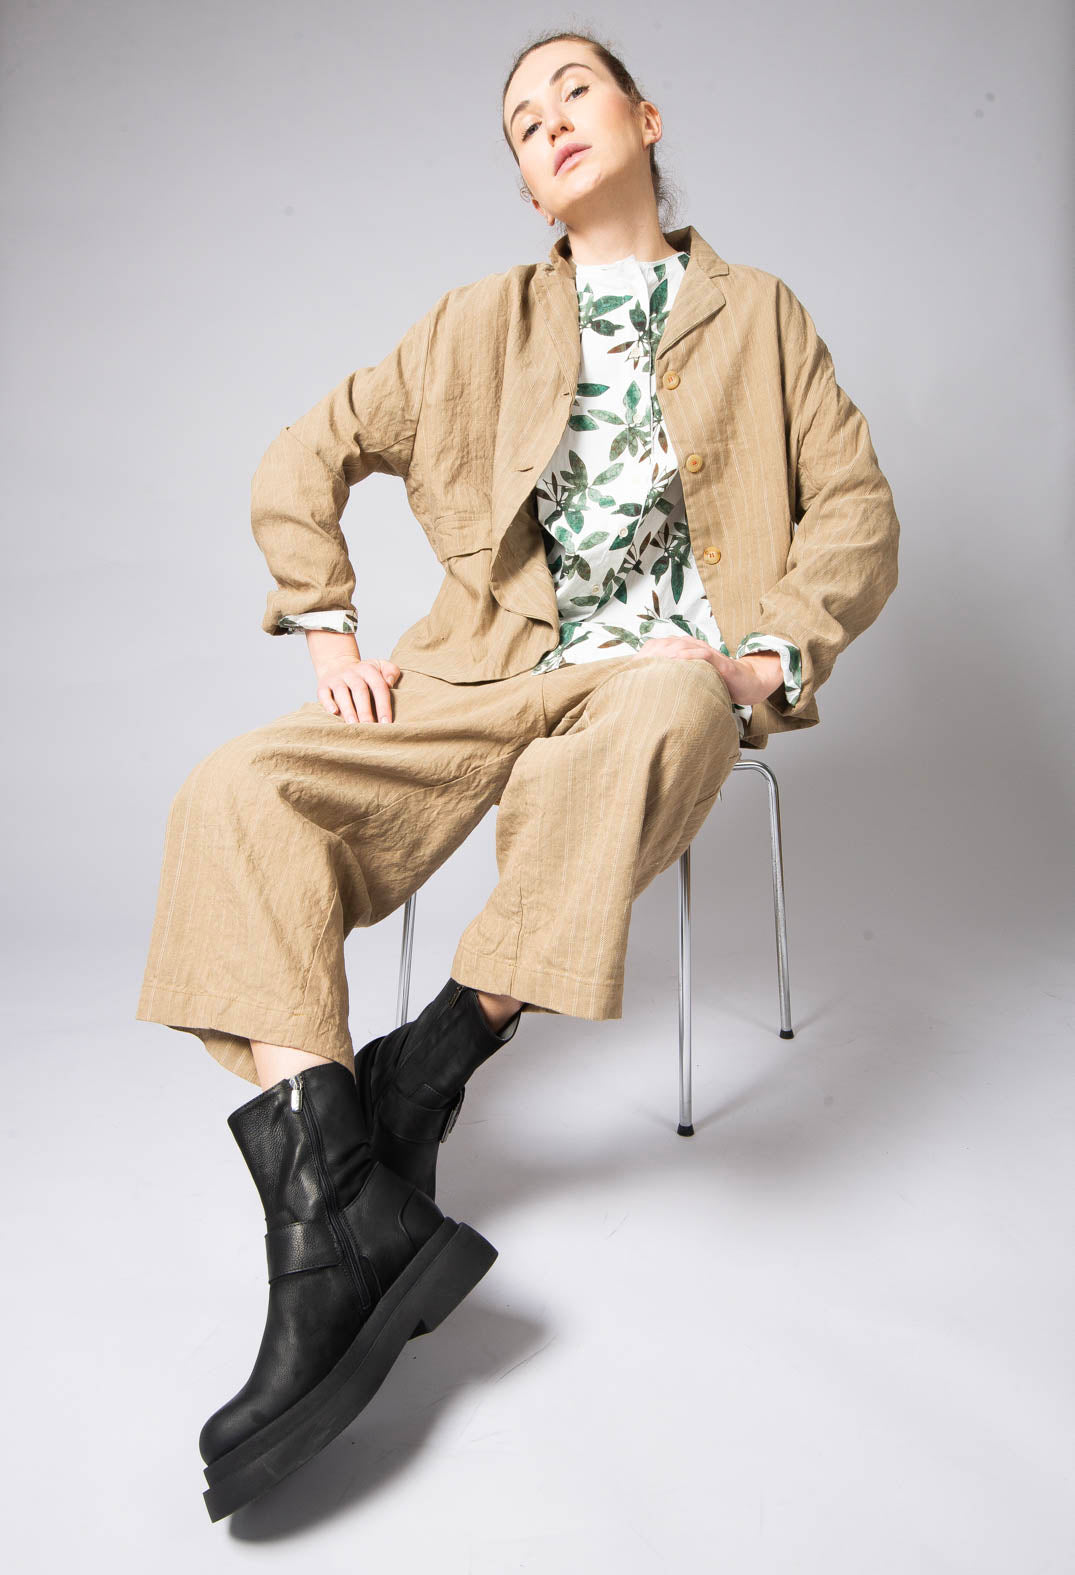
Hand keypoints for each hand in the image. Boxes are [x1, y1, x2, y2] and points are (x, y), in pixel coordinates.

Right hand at [315, 655, 400, 723]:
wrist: (337, 664)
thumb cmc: (364, 674)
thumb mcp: (380, 666)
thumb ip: (391, 672)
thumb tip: (390, 683)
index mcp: (368, 670)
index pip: (378, 686)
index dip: (383, 705)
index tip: (386, 723)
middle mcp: (351, 673)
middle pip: (359, 690)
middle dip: (365, 710)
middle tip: (370, 727)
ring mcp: (336, 679)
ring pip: (342, 693)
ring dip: (348, 709)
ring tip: (353, 725)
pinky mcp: (323, 685)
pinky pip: (324, 694)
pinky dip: (327, 703)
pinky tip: (333, 713)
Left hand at [631, 637, 782, 705]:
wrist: (748, 683)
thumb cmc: (718, 684)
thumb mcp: (690, 682)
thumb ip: (672, 683)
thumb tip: (646, 695)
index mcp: (683, 651)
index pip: (657, 647)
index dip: (641, 656)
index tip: (626, 669)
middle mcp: (692, 647)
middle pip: (664, 645)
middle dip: (647, 655)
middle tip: (632, 669)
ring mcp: (705, 652)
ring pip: (680, 647)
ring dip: (663, 654)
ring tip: (647, 664)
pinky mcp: (719, 661)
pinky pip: (702, 654)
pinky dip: (688, 657)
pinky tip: (677, 662)